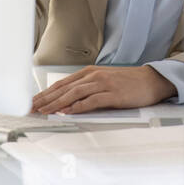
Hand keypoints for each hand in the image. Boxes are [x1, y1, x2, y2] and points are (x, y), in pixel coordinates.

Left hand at [31, 65, 176, 114]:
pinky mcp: (113, 94)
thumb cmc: (127, 82)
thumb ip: (86, 88)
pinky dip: (79, 106)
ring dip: (58, 103)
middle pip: (64, 88)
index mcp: (89, 72)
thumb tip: (66, 101)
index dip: (46, 93)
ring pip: (75, 93)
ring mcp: (103, 84)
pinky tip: (69, 111)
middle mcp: (94, 76)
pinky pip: (92, 100)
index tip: (33, 102)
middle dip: (46, 99)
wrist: (151, 80)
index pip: (62, 83)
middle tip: (32, 108)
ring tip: (45, 111)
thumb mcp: (103, 81)